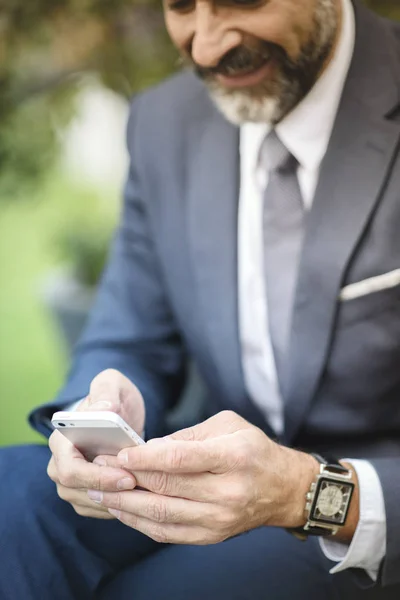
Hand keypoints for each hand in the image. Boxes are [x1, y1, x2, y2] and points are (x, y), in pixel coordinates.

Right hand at [47, 369, 145, 518]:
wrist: (118, 413)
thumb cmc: (112, 397)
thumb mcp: (111, 385)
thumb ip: (106, 392)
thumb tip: (103, 410)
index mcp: (60, 439)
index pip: (70, 468)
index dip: (97, 477)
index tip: (127, 477)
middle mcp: (59, 463)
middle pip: (76, 489)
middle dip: (109, 491)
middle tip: (139, 486)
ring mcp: (69, 481)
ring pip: (87, 502)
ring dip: (115, 501)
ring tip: (145, 493)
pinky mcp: (83, 493)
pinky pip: (97, 508)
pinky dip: (117, 507)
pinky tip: (139, 498)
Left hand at [89, 411, 318, 542]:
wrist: (283, 489)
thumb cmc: (253, 449)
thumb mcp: (228, 425)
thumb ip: (188, 436)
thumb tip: (150, 448)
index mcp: (233, 457)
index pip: (179, 459)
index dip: (145, 457)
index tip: (120, 453)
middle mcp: (227, 492)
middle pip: (167, 487)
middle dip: (128, 478)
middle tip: (101, 468)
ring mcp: (219, 519)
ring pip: (162, 515)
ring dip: (127, 505)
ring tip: (102, 493)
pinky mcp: (212, 537)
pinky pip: (169, 533)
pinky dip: (141, 523)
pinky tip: (124, 511)